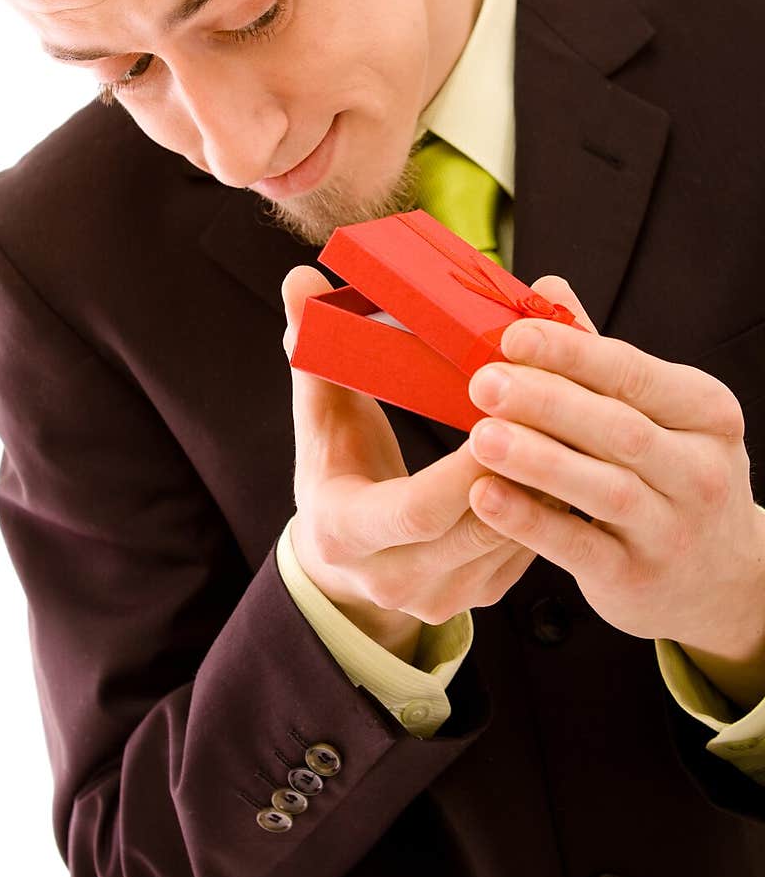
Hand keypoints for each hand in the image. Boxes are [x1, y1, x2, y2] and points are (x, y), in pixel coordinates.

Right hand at [281, 266, 536, 659]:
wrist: (344, 558)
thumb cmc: (337, 470)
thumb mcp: (320, 418)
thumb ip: (313, 351)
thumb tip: (300, 280)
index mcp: (346, 534)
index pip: (416, 512)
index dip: (463, 471)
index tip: (498, 418)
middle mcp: (394, 578)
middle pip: (477, 527)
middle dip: (523, 467)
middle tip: (558, 405)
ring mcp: (443, 596)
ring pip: (515, 540)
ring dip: (551, 482)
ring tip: (577, 420)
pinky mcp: (482, 595)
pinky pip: (531, 549)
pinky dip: (555, 501)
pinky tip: (572, 453)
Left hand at [466, 275, 764, 707]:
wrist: (721, 577)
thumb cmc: (671, 475)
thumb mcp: (658, 414)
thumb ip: (597, 358)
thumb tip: (546, 287)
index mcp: (704, 413)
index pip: (632, 373)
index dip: (570, 353)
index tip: (512, 337)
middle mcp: (700, 470)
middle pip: (618, 428)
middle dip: (546, 402)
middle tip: (483, 382)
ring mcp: (672, 529)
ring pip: (603, 488)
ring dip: (538, 460)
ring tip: (480, 436)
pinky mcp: (637, 578)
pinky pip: (578, 547)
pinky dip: (530, 521)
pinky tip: (485, 496)